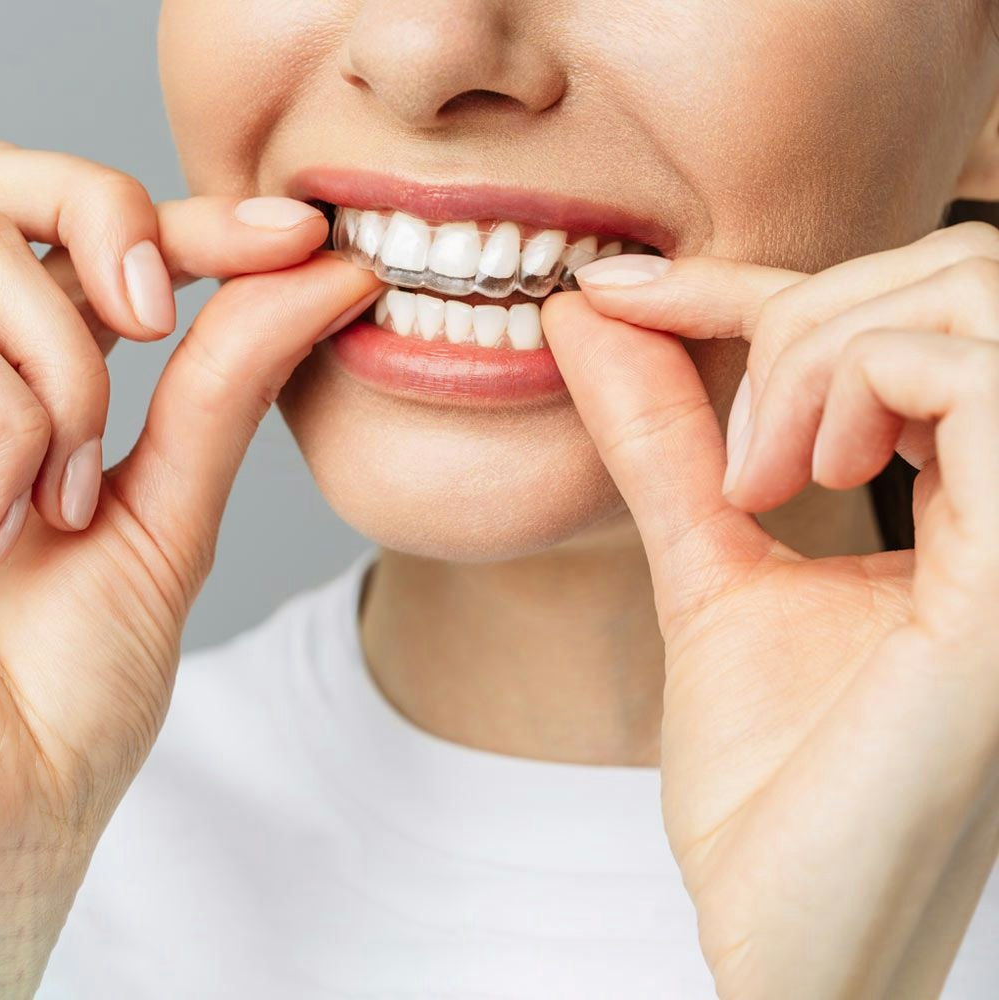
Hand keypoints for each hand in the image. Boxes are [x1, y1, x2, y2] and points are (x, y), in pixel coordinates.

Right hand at [0, 145, 381, 992]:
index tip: (306, 236)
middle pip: (27, 195)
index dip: (209, 220)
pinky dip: (9, 431)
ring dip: (57, 384)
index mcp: (50, 389)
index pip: (120, 244)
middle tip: (150, 317)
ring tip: (48, 498)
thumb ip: (226, 389)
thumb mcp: (170, 516)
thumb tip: (325, 277)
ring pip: (0, 266)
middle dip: (111, 232)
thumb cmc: (75, 677)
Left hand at [541, 221, 998, 999]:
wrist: (788, 916)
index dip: (748, 281)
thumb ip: (663, 437)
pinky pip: (973, 375)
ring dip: (823, 349)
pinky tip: (806, 480)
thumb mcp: (706, 560)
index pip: (890, 315)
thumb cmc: (769, 769)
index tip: (613, 291)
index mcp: (978, 497)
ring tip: (764, 471)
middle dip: (800, 317)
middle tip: (736, 450)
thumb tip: (592, 319)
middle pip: (955, 273)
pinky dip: (859, 384)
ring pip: (969, 295)